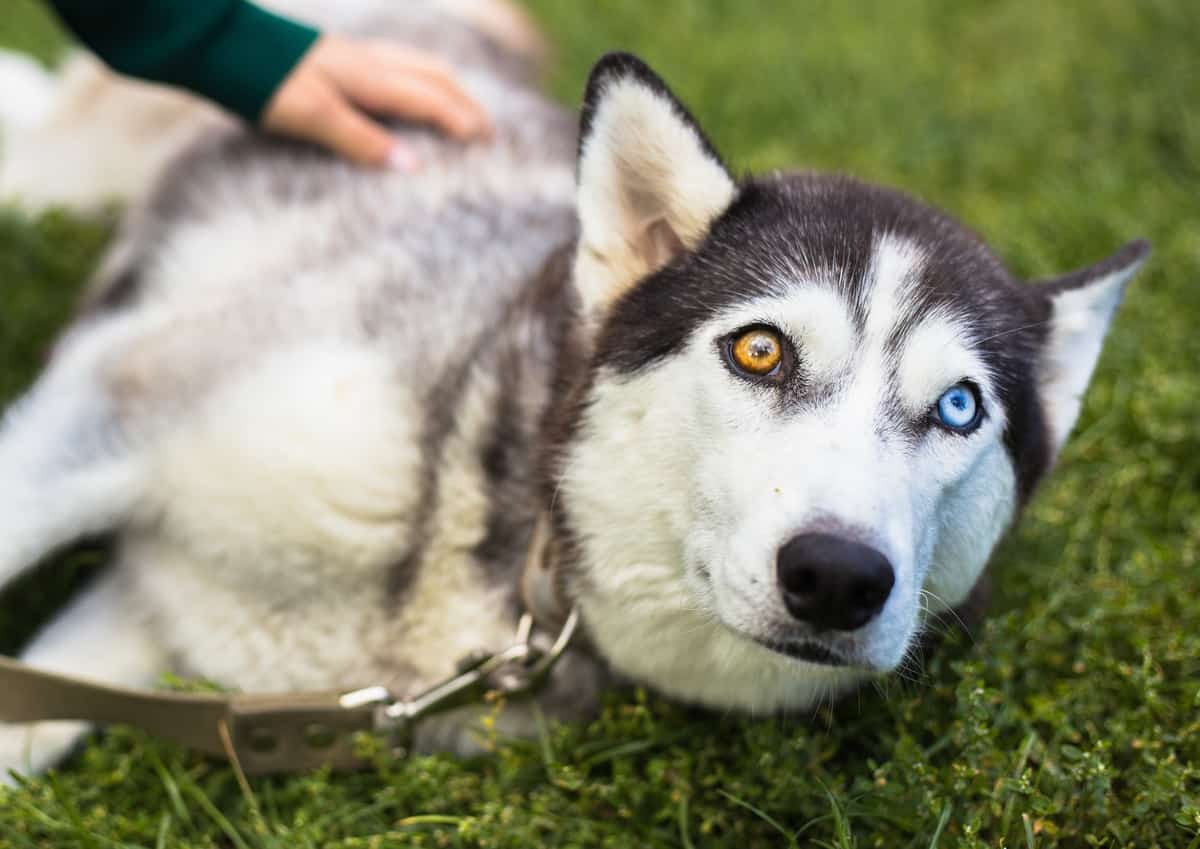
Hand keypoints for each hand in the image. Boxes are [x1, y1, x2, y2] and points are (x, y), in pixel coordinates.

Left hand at [261, 35, 491, 169]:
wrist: (222, 45)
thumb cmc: (267, 82)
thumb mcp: (315, 117)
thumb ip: (364, 141)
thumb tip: (413, 167)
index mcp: (372, 77)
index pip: (432, 99)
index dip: (462, 121)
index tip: (488, 143)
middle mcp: (371, 62)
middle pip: (434, 77)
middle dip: (464, 103)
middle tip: (487, 131)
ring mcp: (356, 56)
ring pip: (417, 66)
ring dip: (446, 87)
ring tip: (460, 108)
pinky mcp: (340, 57)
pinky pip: (397, 65)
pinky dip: (420, 79)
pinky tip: (407, 91)